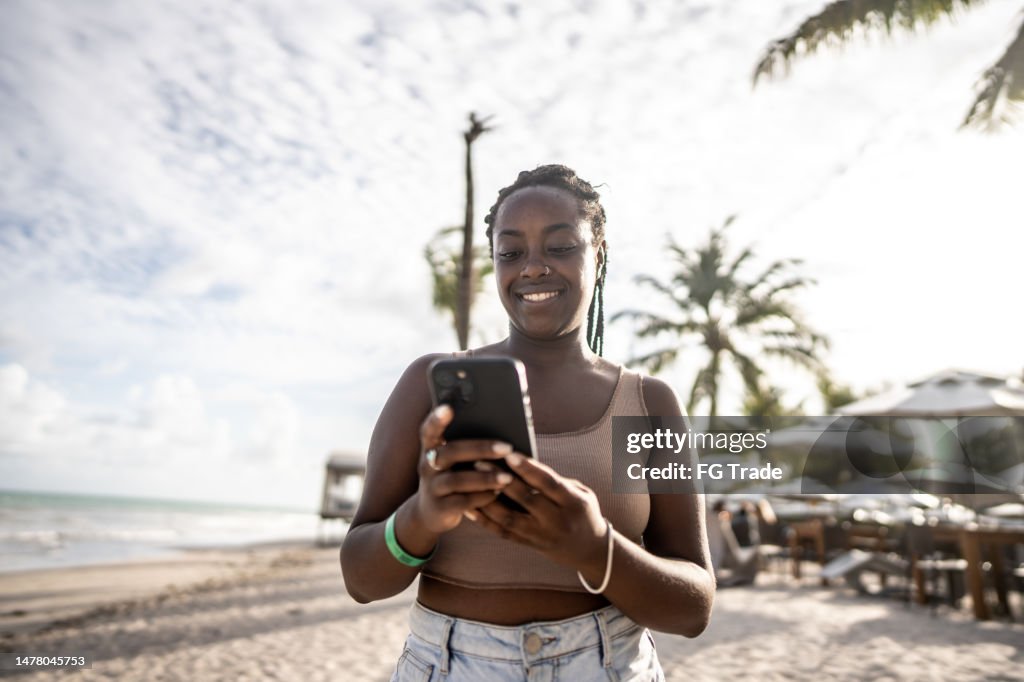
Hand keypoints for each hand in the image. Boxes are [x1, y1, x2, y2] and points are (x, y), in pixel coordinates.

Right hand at [413, 405, 515, 533]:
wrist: (431, 513)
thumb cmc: (451, 476)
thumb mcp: (452, 461)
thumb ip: (466, 445)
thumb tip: (501, 428)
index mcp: (431, 449)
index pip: (429, 430)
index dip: (436, 419)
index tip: (448, 408)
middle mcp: (427, 466)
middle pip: (450, 452)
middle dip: (480, 449)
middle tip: (506, 447)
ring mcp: (431, 488)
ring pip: (456, 480)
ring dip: (484, 478)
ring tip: (508, 477)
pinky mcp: (440, 509)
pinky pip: (462, 502)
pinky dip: (482, 498)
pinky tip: (498, 493)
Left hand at [470, 453, 607, 571]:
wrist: (590, 550)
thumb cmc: (582, 510)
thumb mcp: (580, 492)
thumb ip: (554, 480)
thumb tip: (520, 462)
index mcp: (574, 503)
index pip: (548, 483)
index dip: (529, 469)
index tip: (508, 454)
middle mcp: (558, 522)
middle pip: (526, 500)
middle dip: (501, 480)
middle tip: (479, 462)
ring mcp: (542, 536)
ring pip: (510, 519)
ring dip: (487, 500)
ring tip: (469, 482)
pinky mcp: (530, 546)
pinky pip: (504, 533)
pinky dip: (485, 520)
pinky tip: (470, 507)